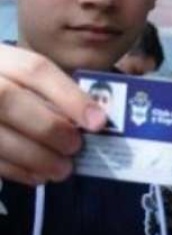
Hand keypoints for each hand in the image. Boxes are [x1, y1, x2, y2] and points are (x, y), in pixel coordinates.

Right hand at [0, 43, 105, 185]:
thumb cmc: (9, 86)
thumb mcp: (25, 78)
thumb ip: (52, 93)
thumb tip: (92, 120)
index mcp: (0, 58)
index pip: (34, 69)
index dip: (69, 97)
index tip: (98, 122)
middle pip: (8, 98)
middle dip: (48, 128)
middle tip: (75, 147)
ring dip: (34, 156)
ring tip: (62, 170)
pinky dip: (14, 170)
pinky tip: (37, 176)